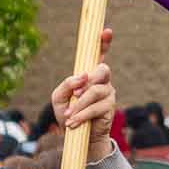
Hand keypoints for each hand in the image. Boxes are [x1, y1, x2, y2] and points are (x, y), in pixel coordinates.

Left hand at [50, 30, 116, 160]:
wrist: (77, 137)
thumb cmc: (68, 114)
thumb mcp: (59, 98)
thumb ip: (66, 84)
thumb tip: (81, 77)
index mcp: (89, 74)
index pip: (99, 54)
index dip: (103, 42)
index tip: (106, 31)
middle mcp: (102, 80)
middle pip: (102, 69)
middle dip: (88, 80)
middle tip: (75, 94)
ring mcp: (108, 93)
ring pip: (96, 90)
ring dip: (79, 104)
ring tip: (68, 116)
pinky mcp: (110, 107)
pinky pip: (96, 106)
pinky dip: (82, 114)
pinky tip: (73, 122)